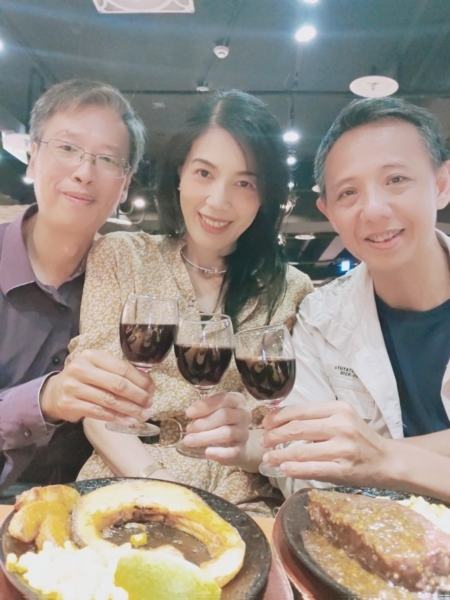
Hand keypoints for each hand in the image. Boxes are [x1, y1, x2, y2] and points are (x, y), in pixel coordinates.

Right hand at [40, 349, 154, 423]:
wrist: (55, 392)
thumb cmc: (84, 379)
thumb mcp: (98, 368)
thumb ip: (119, 373)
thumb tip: (148, 383)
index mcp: (92, 356)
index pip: (121, 367)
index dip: (139, 379)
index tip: (152, 389)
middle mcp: (81, 369)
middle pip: (116, 384)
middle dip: (137, 395)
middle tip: (149, 403)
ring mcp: (73, 387)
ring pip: (109, 400)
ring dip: (129, 409)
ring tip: (142, 414)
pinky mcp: (69, 404)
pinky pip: (99, 412)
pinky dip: (116, 418)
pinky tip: (128, 421)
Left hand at [182, 392, 251, 465]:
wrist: (237, 444)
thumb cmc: (222, 422)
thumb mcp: (214, 411)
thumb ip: (204, 410)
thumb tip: (191, 414)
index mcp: (237, 400)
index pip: (222, 399)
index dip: (205, 406)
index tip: (189, 413)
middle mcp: (244, 415)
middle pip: (225, 416)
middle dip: (204, 422)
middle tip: (188, 429)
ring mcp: (244, 433)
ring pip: (227, 433)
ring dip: (206, 437)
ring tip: (189, 441)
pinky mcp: (242, 450)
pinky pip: (232, 452)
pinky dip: (219, 453)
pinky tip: (207, 452)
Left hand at [261, 401, 392, 486]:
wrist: (387, 460)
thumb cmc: (359, 438)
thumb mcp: (342, 418)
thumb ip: (316, 417)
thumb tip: (280, 419)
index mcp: (338, 408)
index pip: (300, 410)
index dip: (278, 417)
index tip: (266, 423)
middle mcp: (341, 425)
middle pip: (297, 429)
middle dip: (275, 435)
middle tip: (263, 441)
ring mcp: (343, 448)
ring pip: (301, 451)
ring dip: (280, 455)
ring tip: (268, 458)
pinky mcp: (344, 469)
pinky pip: (313, 469)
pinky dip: (295, 469)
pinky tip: (284, 469)